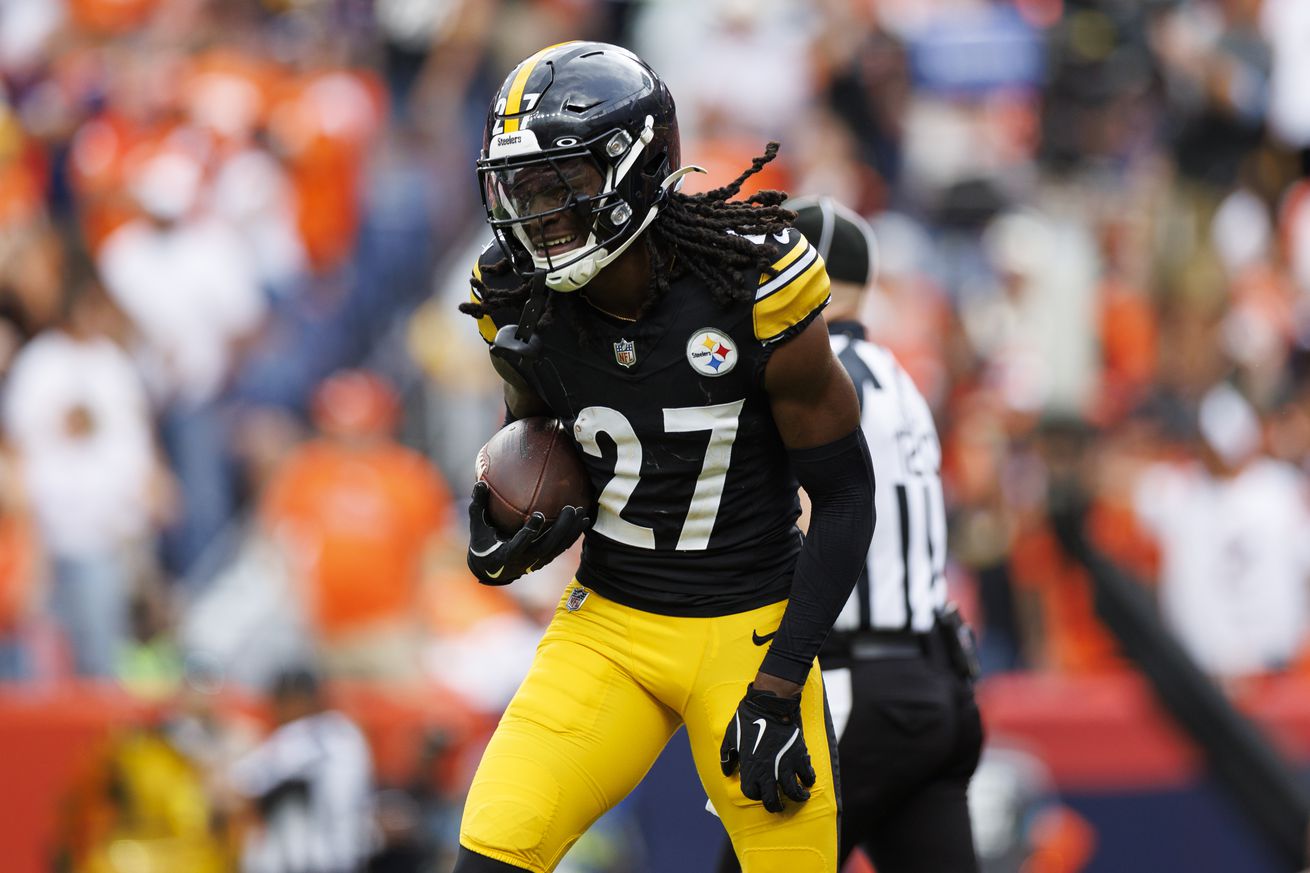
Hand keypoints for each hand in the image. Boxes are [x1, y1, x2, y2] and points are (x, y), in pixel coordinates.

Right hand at [466, 481, 589, 584]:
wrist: (491, 570)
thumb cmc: (483, 543)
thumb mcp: (477, 526)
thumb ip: (479, 506)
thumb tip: (480, 483)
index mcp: (506, 554)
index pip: (519, 543)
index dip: (530, 532)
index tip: (538, 515)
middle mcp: (523, 561)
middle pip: (546, 546)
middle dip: (560, 529)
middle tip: (570, 509)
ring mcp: (535, 563)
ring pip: (557, 548)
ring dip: (570, 532)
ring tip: (581, 513)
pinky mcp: (544, 561)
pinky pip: (561, 549)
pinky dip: (572, 536)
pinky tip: (584, 521)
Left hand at [719, 684, 815, 812]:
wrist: (769, 705)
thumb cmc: (747, 719)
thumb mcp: (730, 737)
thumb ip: (727, 756)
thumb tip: (726, 770)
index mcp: (750, 768)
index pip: (752, 793)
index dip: (756, 795)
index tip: (760, 792)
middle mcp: (768, 772)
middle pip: (773, 801)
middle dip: (776, 807)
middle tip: (780, 806)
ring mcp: (785, 765)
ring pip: (794, 792)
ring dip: (798, 797)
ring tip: (801, 795)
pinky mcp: (799, 756)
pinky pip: (808, 776)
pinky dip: (809, 780)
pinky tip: (807, 779)